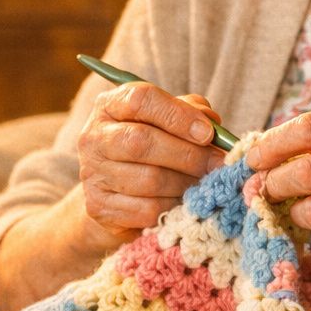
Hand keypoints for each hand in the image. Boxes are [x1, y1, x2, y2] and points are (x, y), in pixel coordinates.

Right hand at [75, 82, 224, 247]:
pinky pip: (147, 210)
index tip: (208, 133)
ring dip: (185, 183)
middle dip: (188, 154)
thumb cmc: (150, 146)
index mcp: (109, 106)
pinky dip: (173, 207)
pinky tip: (183, 202)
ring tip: (204, 183)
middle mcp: (93, 137)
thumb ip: (189, 112)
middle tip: (217, 164)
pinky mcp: (99, 208)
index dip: (178, 115)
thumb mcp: (166, 120)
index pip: (141, 100)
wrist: (114, 192)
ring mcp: (92, 174)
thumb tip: (213, 124)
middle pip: (142, 141)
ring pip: (149, 179)